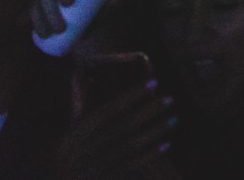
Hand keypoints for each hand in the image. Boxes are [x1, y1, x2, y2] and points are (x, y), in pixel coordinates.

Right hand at [56, 81, 175, 179]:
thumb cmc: (71, 156)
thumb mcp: (69, 135)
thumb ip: (81, 110)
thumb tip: (84, 75)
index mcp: (74, 134)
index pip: (108, 110)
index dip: (132, 95)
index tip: (154, 82)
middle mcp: (83, 150)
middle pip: (123, 126)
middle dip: (149, 110)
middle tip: (170, 98)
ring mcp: (93, 168)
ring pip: (131, 145)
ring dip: (155, 131)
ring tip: (173, 118)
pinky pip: (132, 165)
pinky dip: (150, 154)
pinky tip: (166, 144)